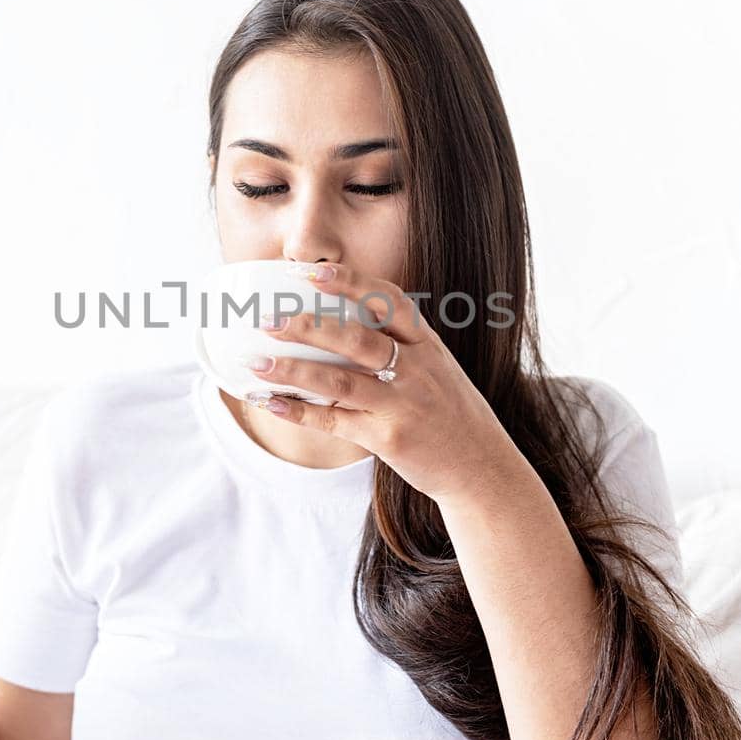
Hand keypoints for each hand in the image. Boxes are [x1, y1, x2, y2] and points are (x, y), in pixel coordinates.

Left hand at [242, 261, 517, 504]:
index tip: (311, 272)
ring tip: (257, 363)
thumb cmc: (451, 414)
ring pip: (340, 381)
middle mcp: (417, 369)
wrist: (483, 467)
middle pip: (357, 338)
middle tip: (268, 319)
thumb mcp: (437, 369)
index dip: (350, 282)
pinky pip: (336, 422)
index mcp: (428, 345)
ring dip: (294, 371)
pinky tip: (271, 403)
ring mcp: (403, 404)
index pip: (388, 300)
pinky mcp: (389, 438)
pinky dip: (300, 412)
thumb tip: (344, 326)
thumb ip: (401, 345)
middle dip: (308, 326)